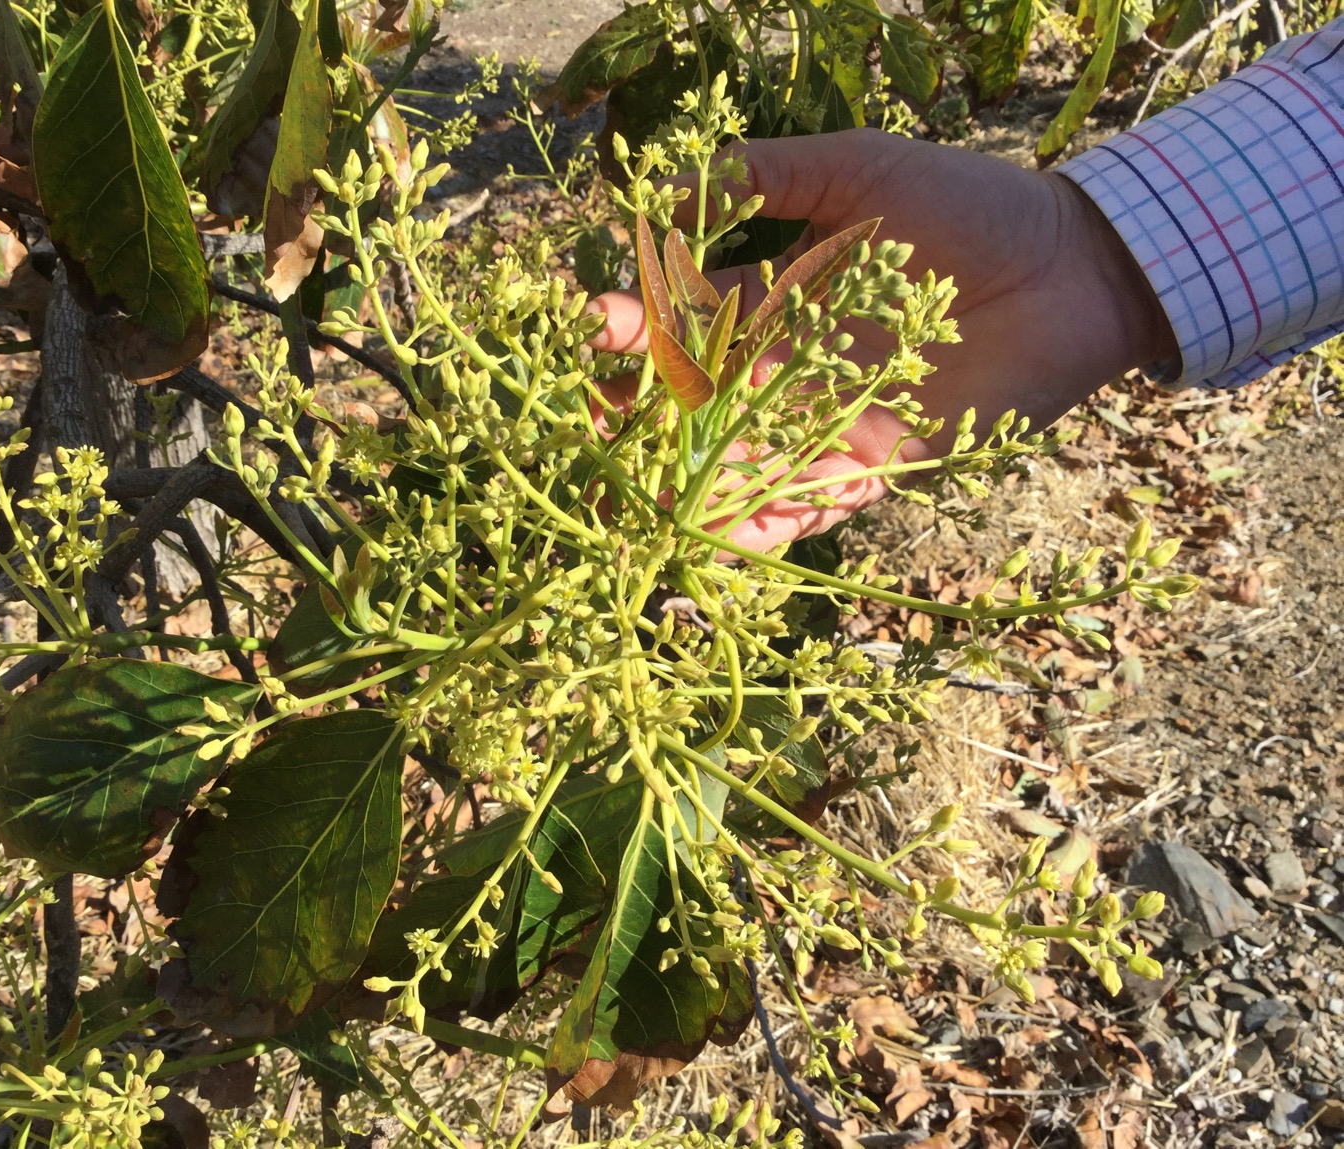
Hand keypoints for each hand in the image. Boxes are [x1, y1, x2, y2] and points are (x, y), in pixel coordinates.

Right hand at [589, 129, 1176, 548]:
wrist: (1069, 266)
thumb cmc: (968, 206)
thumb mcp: (862, 169)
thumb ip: (776, 173)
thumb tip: (684, 178)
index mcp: (776, 303)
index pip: (684, 322)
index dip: (635, 323)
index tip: (590, 320)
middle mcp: (790, 370)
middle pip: (696, 405)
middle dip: (639, 416)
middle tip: (589, 425)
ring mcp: (829, 423)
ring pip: (740, 464)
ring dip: (687, 484)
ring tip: (633, 499)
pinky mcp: (878, 465)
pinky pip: (812, 505)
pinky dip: (769, 523)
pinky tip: (720, 533)